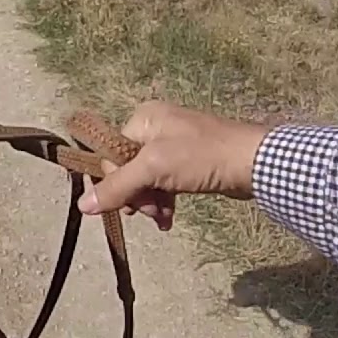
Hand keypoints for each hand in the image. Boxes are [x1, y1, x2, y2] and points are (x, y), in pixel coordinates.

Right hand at [76, 101, 270, 229]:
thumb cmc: (202, 157)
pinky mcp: (191, 161)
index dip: (118, 182)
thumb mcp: (154, 169)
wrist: (255, 163)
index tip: (131, 205)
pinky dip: (164, 201)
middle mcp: (156, 127)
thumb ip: (118, 186)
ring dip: (151, 202)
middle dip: (137, 195)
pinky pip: (165, 182)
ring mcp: (175, 144)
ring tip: (162, 219)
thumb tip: (82, 205)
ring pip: (147, 178)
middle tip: (149, 213)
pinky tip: (168, 219)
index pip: (112, 153)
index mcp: (143, 118)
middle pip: (128, 168)